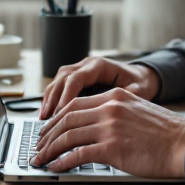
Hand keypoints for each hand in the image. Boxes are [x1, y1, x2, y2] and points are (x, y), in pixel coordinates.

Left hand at [31, 87, 184, 177]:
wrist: (184, 143)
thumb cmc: (165, 133)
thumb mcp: (136, 111)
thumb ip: (114, 113)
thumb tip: (90, 127)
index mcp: (114, 97)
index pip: (74, 104)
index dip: (56, 118)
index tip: (47, 130)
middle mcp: (109, 108)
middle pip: (66, 119)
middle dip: (47, 134)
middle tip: (38, 146)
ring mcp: (109, 128)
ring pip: (67, 136)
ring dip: (49, 149)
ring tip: (40, 159)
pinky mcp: (112, 148)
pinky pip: (78, 155)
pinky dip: (62, 162)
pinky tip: (55, 167)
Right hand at [39, 56, 160, 119]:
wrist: (141, 77)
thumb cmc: (140, 83)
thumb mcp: (139, 90)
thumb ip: (128, 96)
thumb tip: (119, 104)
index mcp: (100, 65)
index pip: (76, 78)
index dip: (66, 96)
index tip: (60, 113)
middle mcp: (87, 65)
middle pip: (62, 78)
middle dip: (52, 99)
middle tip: (46, 118)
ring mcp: (81, 70)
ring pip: (58, 81)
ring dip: (49, 99)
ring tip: (42, 118)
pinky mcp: (78, 79)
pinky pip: (60, 87)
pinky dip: (52, 100)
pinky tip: (48, 115)